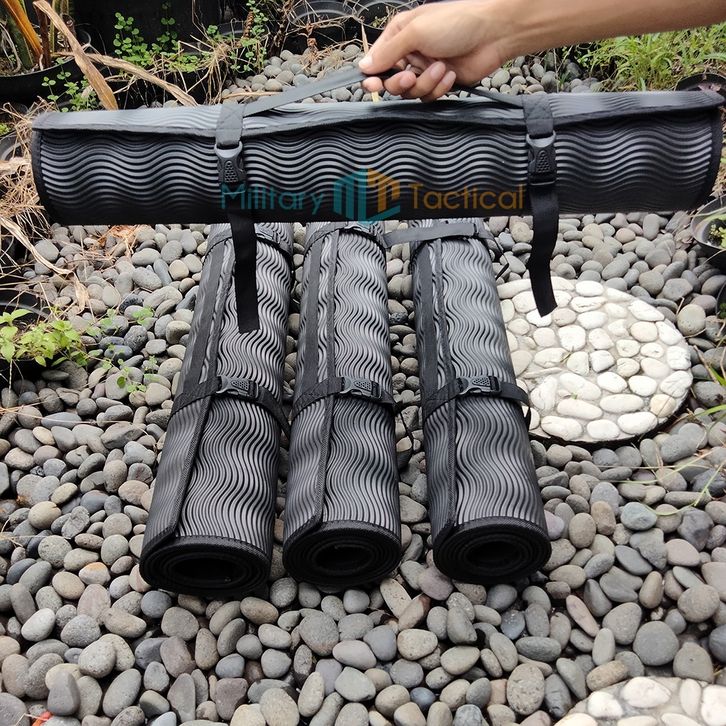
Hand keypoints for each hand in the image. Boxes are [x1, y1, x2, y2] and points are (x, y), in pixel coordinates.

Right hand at [359, 0, 509, 99]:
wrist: (493, 33)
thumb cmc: (457, 22)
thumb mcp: (415, 31)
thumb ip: (388, 51)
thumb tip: (364, 66)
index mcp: (400, 35)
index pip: (376, 61)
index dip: (372, 75)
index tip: (371, 84)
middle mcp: (411, 53)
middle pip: (390, 81)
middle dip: (399, 83)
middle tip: (409, 77)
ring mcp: (426, 69)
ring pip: (410, 92)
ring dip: (425, 83)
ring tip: (441, 68)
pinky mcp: (440, 83)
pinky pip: (428, 97)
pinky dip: (439, 88)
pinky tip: (450, 74)